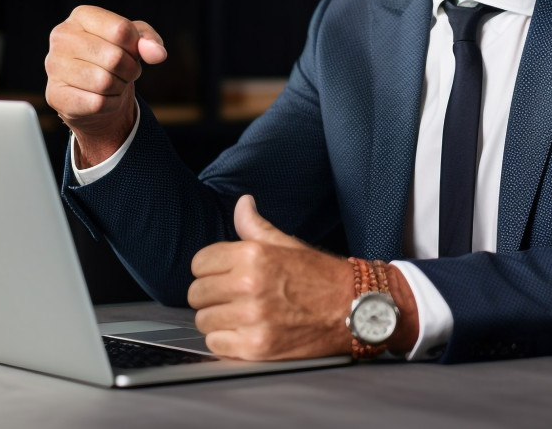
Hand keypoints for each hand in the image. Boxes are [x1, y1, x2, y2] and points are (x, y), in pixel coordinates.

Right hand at [44, 5, 166, 165]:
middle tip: (124, 72)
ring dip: (119, 87)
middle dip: (130, 70)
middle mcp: (62, 37)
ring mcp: (53, 65)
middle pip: (114, 57)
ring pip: (104, 82)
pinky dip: (109, 104)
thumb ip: (149, 41)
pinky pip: (97, 102)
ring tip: (112, 83)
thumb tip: (157, 54)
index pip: (121, 30)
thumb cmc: (114, 60)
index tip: (131, 51)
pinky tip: (100, 98)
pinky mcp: (55, 94)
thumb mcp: (135, 43)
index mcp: (81, 16)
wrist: (94, 94)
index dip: (136, 47)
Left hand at [188, 195, 353, 360]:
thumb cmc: (322, 277)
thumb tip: (242, 204)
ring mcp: (252, 319)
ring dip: (218, 319)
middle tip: (232, 296)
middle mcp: (249, 286)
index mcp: (253, 256)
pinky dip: (227, 341)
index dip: (209, 269)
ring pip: (204, 321)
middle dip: (211, 294)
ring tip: (241, 315)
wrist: (354, 308)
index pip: (199, 263)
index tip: (222, 274)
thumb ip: (256, 226)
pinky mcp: (256, 347)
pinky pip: (216, 344)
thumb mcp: (288, 244)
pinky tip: (246, 332)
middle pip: (197, 293)